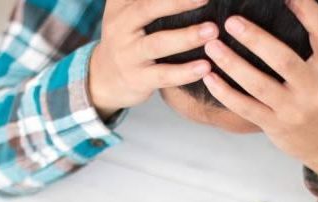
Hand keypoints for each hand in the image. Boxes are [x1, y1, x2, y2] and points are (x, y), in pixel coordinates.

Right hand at [89, 0, 217, 118]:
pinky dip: (185, 72)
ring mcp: (129, 54)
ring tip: (212, 31)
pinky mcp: (138, 79)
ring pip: (158, 44)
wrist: (104, 78)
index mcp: (122, 6)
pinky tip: (205, 68)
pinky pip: (164, 75)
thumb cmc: (127, 40)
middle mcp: (121, 27)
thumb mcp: (126, 11)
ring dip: (187, 37)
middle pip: (148, 9)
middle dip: (178, 2)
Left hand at [202, 0, 317, 185]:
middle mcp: (314, 88)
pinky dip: (225, 93)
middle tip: (231, 21)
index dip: (304, 9)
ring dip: (232, 65)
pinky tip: (209, 78)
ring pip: (258, 85)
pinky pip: (246, 108)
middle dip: (255, 39)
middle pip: (282, 59)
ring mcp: (292, 109)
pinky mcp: (275, 125)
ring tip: (211, 46)